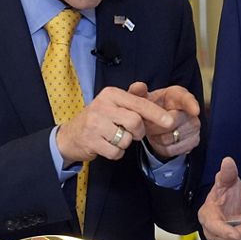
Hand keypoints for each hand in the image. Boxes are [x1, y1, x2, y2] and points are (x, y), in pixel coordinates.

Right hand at [54, 86, 174, 162]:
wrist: (71, 135)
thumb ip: (133, 98)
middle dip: (138, 132)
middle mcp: (102, 106)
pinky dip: (116, 153)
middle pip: (135, 122)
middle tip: (132, 133)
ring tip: (115, 137)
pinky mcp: (90, 141)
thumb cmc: (100, 118)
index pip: (139, 103)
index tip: (169, 122)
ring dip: (125, 143)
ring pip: (126, 139)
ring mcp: (94, 124)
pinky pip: (116, 152)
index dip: (156, 114)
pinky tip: (107, 146)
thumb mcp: (115, 104)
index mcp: (111, 94)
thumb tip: (144, 87)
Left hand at [128, 82, 200, 158]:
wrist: (158, 123)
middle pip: (173, 122)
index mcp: (178, 95)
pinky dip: (161, 147)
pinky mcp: (192, 142)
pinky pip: (172, 149)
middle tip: (146, 124)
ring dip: (157, 137)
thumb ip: (137, 92)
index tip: (194, 110)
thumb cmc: (153, 108)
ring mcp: (194, 128)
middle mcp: (191, 111)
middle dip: (155, 126)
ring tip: (154, 131)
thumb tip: (139, 86)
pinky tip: (159, 140)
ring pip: (171, 138)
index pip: (187, 99)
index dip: (191, 105)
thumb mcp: (142, 98)